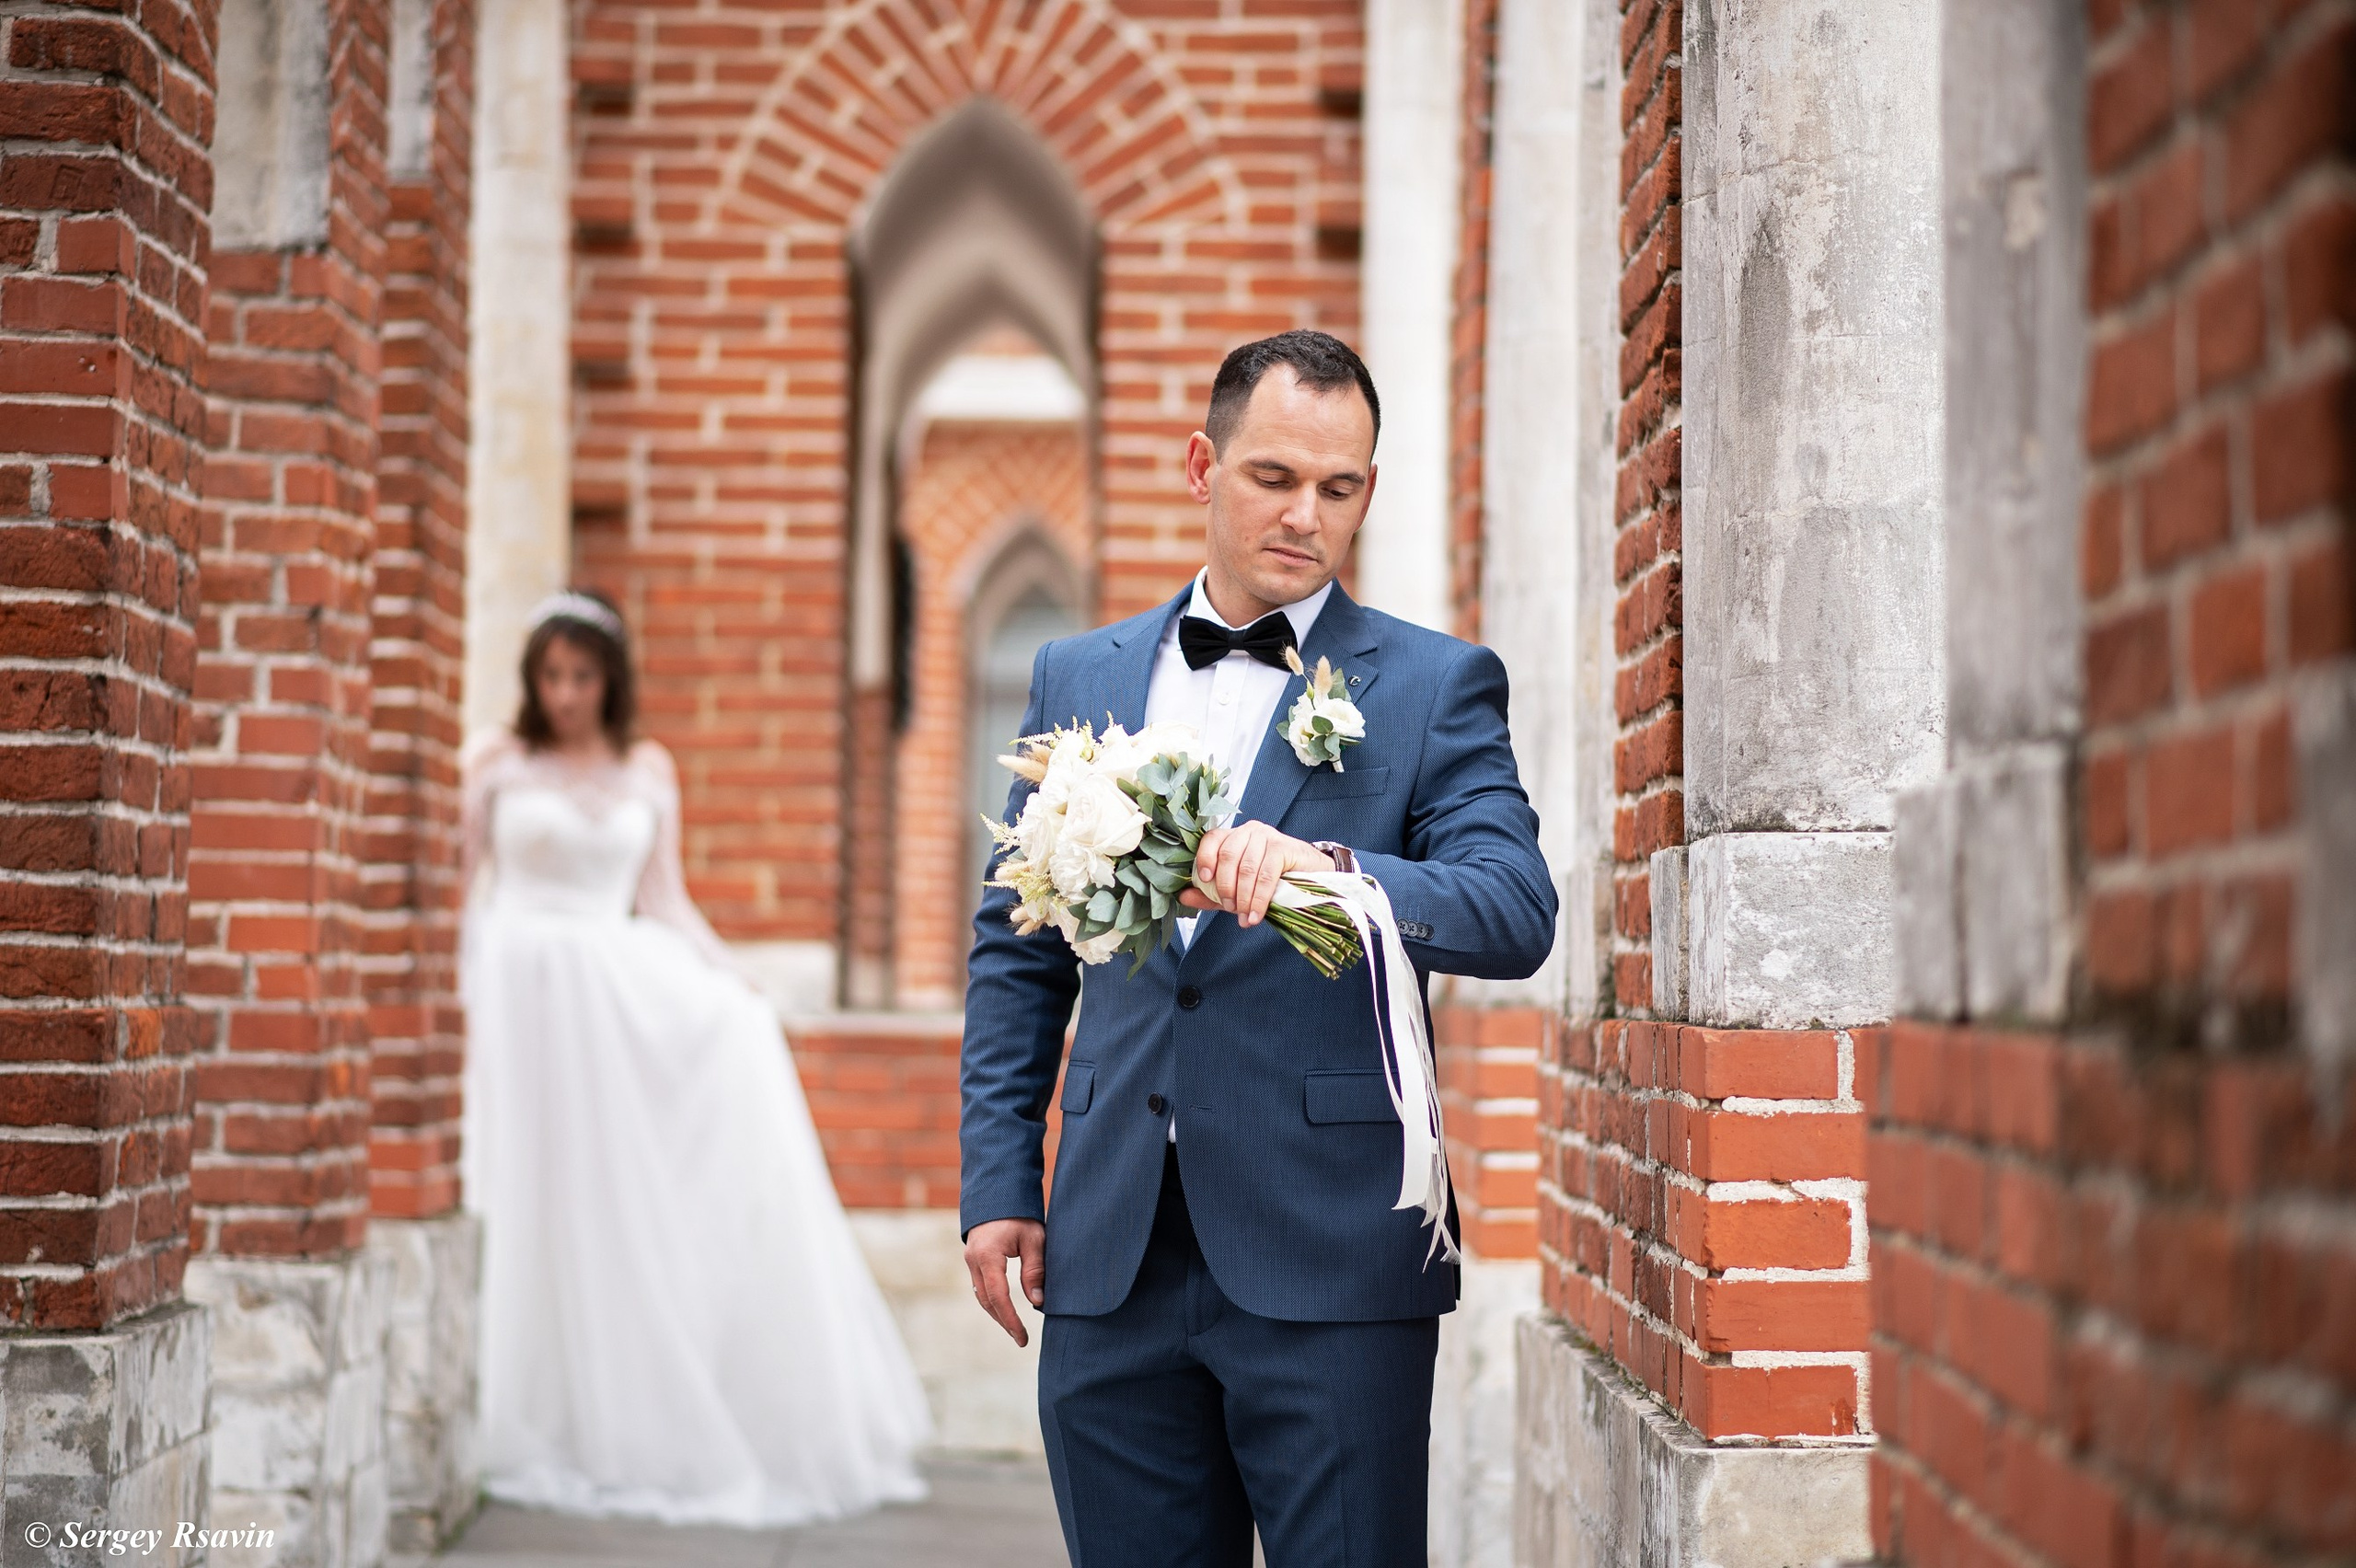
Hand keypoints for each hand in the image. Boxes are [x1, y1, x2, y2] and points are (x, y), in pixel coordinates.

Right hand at [964, 1217, 1045, 1346]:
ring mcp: (970, 1259)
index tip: (1022, 1337)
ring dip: (997, 1313)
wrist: (998, 1191)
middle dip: (1003, 1322)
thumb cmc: (1020, 1213)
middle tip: (1021, 1339)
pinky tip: (1005, 1308)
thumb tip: (1036, 1301)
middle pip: (987, 1301)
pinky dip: (992, 1300)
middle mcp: (974, 1260)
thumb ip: (1034, 1270)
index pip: (998, 1297)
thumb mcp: (1033, 1239)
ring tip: (1015, 1329)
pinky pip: (981, 1286)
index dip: (1011, 1320)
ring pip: (981, 1295)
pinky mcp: (973, 1258)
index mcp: (988, 1256)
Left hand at [1180, 822, 1334, 928]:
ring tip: (1245, 917)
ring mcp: (1267, 836)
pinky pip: (1266, 874)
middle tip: (1231, 909)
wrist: (1311, 876)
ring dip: (1243, 897)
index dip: (1204, 859)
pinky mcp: (1283, 847)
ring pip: (1246, 868)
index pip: (1212, 839)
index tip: (1204, 881)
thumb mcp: (1236, 889)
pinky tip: (1256, 914)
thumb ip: (1209, 894)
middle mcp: (1248, 831)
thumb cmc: (1271, 881)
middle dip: (1226, 888)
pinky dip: (1259, 898)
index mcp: (1233, 837)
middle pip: (1227, 856)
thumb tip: (1183, 897)